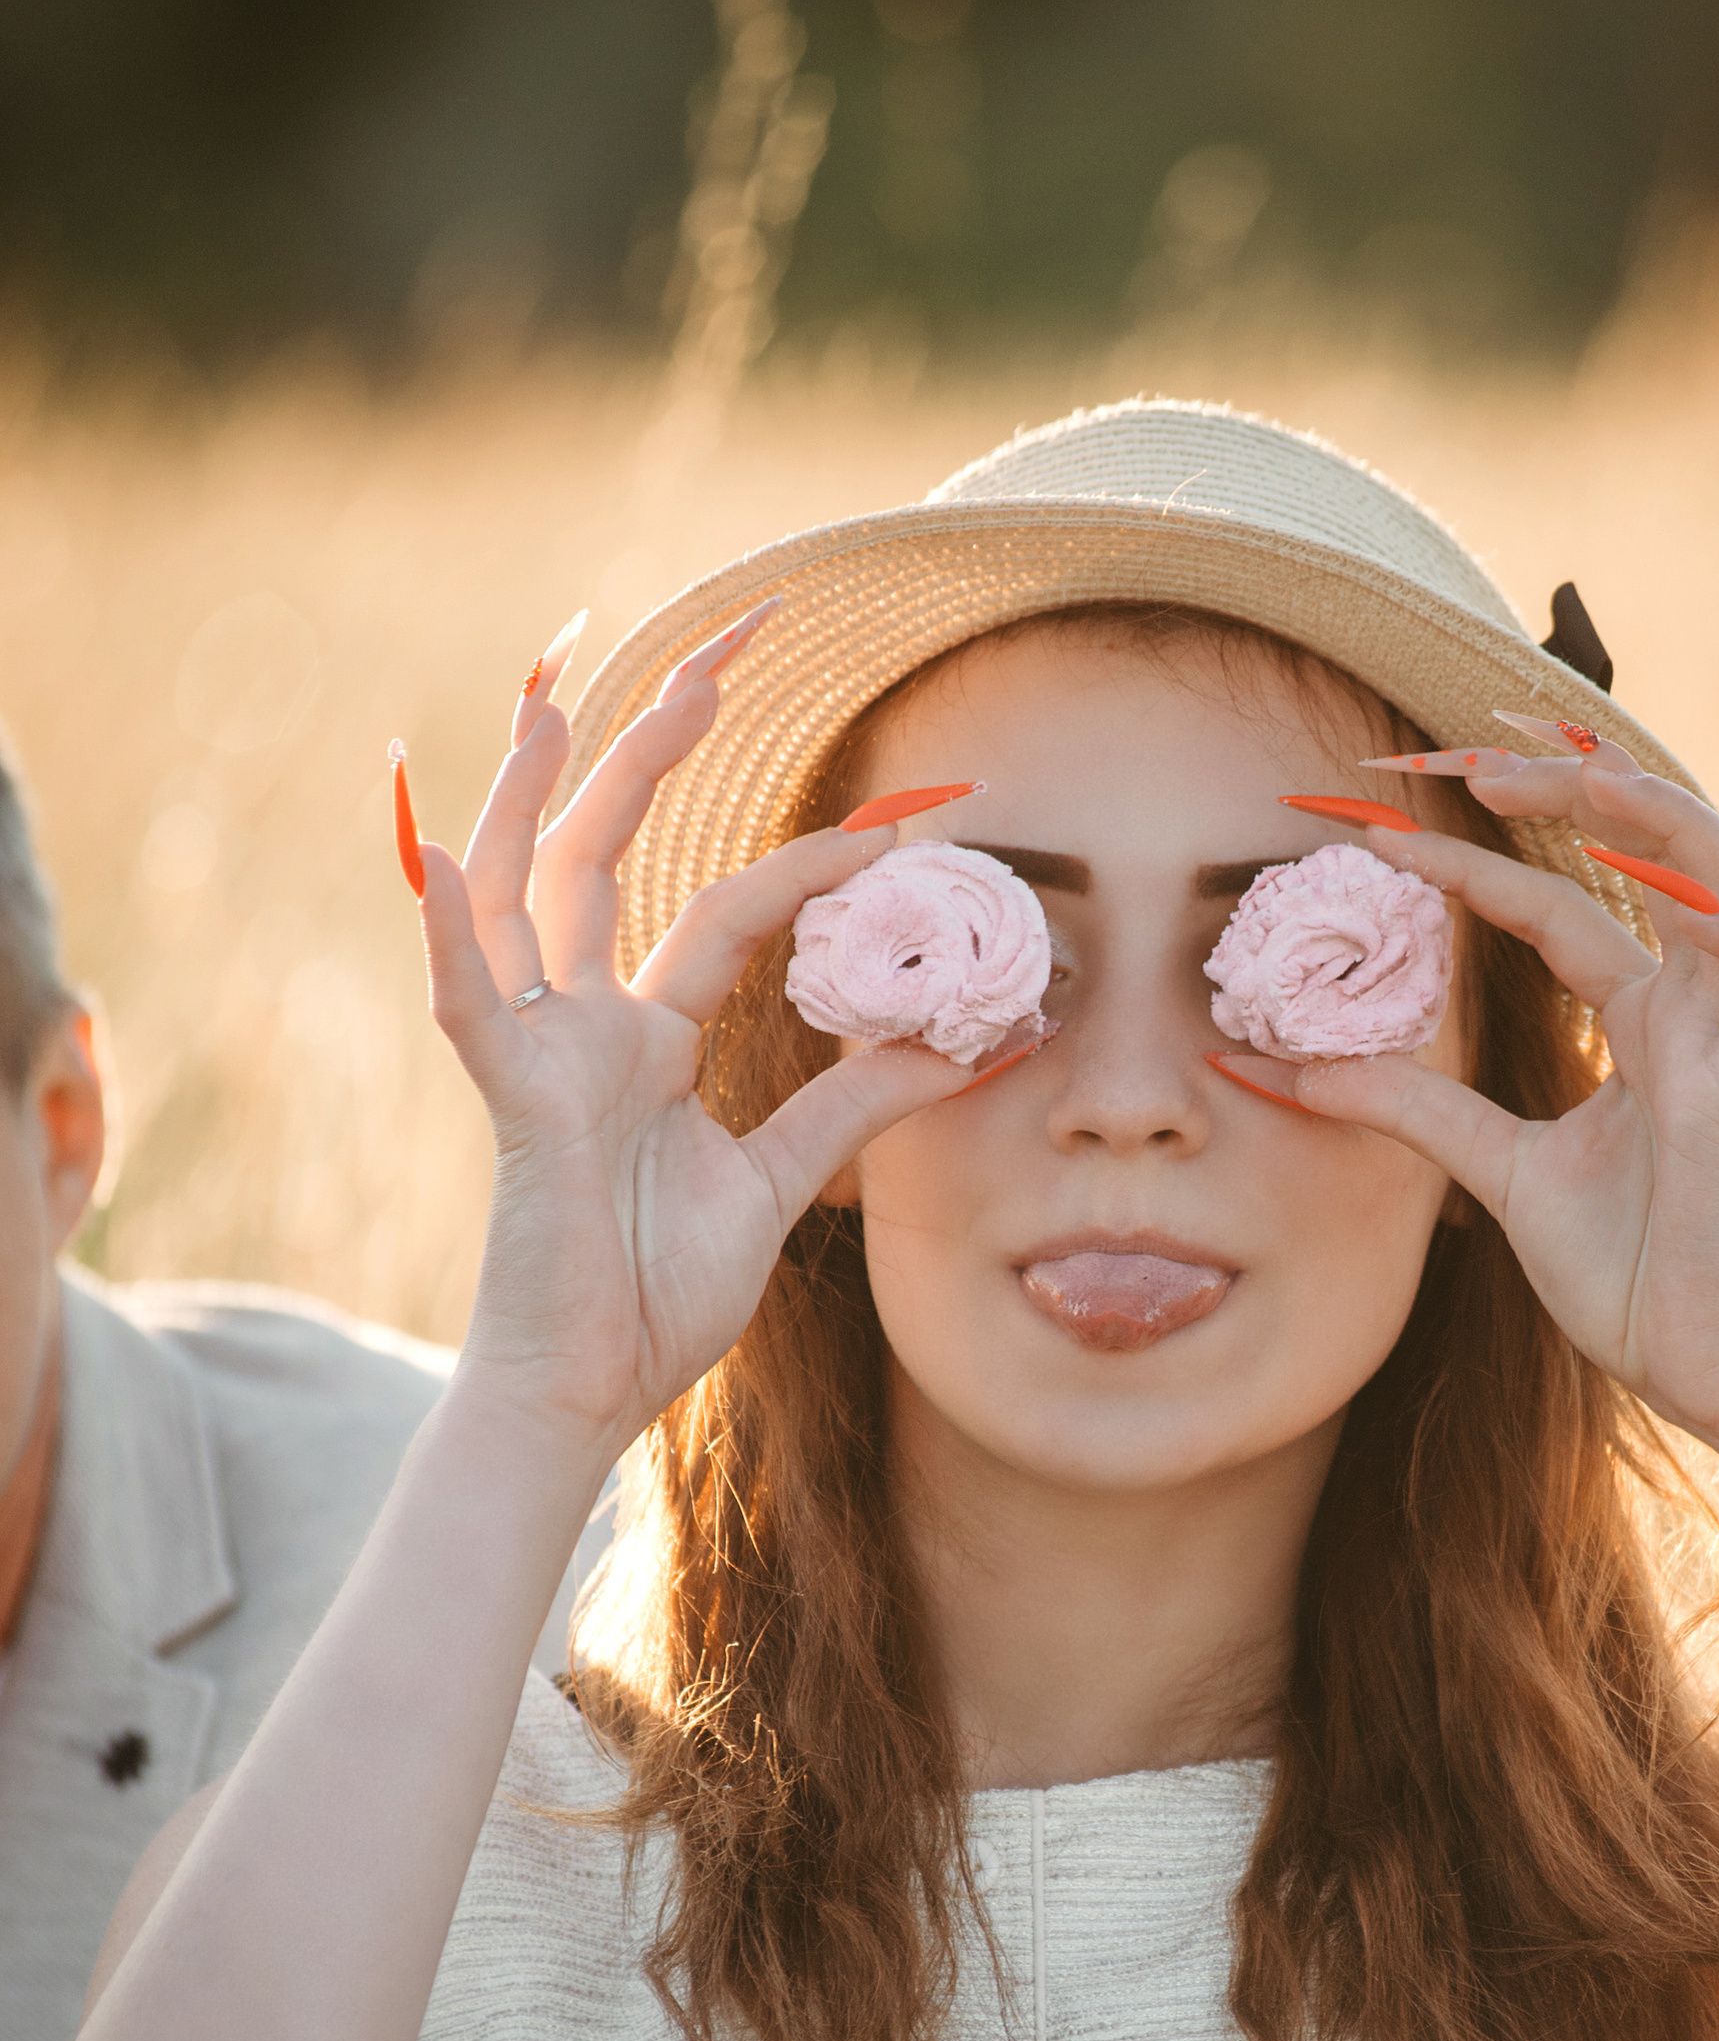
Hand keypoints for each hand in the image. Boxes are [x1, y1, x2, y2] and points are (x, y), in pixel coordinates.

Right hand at [414, 615, 977, 1467]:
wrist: (587, 1392)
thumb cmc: (657, 1296)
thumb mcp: (779, 1182)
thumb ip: (855, 1108)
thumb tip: (959, 1047)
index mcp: (646, 1038)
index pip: (736, 907)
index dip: (819, 860)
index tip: (908, 823)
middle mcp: (584, 1023)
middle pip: (610, 851)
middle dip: (656, 746)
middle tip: (719, 648)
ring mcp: (538, 1053)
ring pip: (524, 889)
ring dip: (534, 788)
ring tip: (550, 686)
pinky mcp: (513, 1102)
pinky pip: (470, 1000)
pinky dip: (449, 928)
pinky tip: (438, 848)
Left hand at [1295, 730, 1718, 1455]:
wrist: (1713, 1376)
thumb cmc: (1632, 1276)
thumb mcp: (1497, 1174)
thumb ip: (1412, 1111)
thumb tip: (1285, 1070)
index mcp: (1640, 1022)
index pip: (1550, 905)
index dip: (1468, 857)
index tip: (1368, 826)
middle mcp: (1691, 1015)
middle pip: (1653, 856)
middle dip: (1571, 789)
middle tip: (1465, 752)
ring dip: (1665, 824)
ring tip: (1576, 776)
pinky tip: (1690, 909)